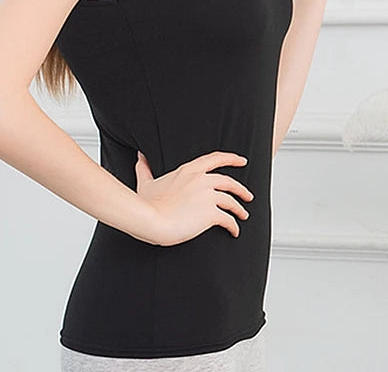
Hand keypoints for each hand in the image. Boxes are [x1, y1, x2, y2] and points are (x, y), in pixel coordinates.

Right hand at [135, 150, 253, 246]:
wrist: (150, 219)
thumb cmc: (147, 204)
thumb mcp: (146, 182)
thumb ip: (144, 168)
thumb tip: (139, 157)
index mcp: (189, 170)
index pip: (216, 159)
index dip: (231, 159)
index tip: (242, 161)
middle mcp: (202, 180)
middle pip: (229, 182)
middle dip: (241, 189)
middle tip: (248, 196)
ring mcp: (208, 196)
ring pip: (232, 201)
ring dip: (239, 209)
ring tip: (242, 215)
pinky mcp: (211, 214)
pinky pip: (228, 220)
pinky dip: (234, 226)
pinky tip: (234, 231)